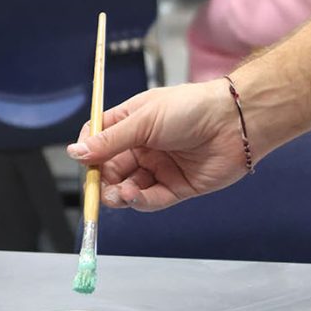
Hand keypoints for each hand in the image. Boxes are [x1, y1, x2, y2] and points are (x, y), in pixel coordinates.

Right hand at [66, 80, 250, 210]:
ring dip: (118, 193)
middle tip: (96, 187)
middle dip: (101, 179)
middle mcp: (144, 146)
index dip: (88, 151)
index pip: (100, 140)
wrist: (235, 123)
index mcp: (133, 123)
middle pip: (110, 168)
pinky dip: (139, 200)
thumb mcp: (143, 121)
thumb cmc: (190, 109)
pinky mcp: (177, 187)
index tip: (82, 160)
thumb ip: (109, 141)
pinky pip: (151, 199)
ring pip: (128, 187)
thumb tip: (75, 152)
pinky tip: (133, 195)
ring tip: (118, 193)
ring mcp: (160, 168)